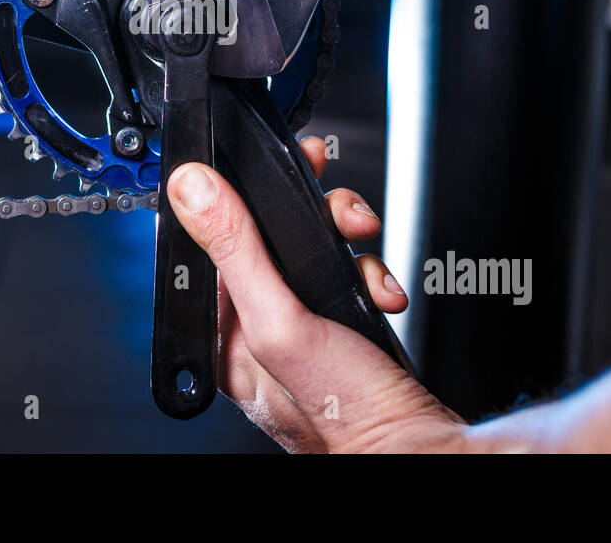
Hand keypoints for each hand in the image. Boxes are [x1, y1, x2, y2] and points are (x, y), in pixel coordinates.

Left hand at [165, 137, 462, 452]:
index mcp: (222, 331)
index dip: (234, 195)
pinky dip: (371, 273)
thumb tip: (191, 186)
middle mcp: (256, 327)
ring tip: (364, 247)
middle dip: (310, 213)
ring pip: (312, 247)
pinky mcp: (340, 322)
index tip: (258, 165)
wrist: (419, 445)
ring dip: (346, 239)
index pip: (210, 242)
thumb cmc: (344, 412)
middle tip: (335, 207)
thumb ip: (236, 250)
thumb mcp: (280, 322)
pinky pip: (347, 273)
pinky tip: (382, 292)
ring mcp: (302, 324)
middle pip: (267, 235)